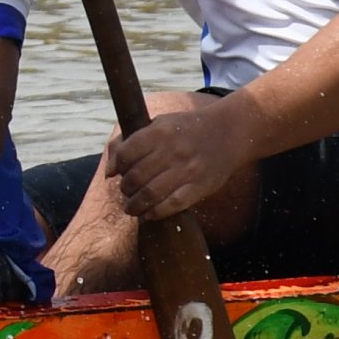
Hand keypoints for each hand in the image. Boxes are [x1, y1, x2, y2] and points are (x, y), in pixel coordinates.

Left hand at [102, 94, 262, 223]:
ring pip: (151, 194)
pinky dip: (156, 213)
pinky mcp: (200, 186)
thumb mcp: (159, 123)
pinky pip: (173, 205)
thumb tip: (109, 170)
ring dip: (135, 206)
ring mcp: (187, 170)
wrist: (229, 132)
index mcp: (160, 131)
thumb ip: (131, 140)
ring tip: (132, 208)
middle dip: (125, 189)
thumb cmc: (187, 128)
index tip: (115, 173)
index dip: (116, 166)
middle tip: (126, 192)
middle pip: (136, 177)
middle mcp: (172, 150)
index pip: (126, 153)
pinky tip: (149, 214)